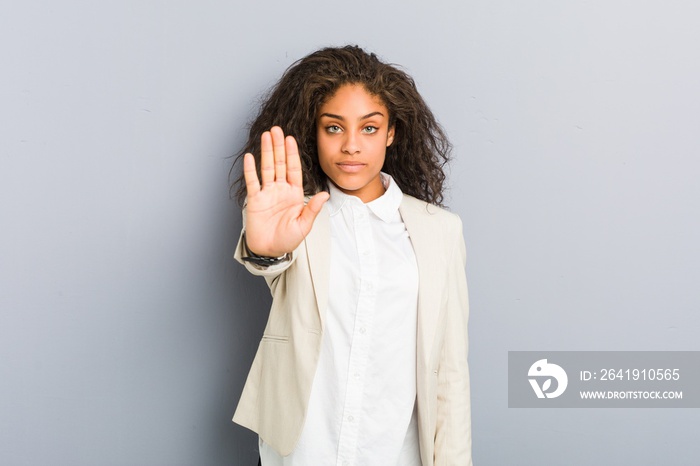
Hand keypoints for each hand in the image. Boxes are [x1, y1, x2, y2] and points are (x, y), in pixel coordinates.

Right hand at [243, 126, 328, 256]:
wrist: (270, 250)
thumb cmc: (287, 239)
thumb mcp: (304, 225)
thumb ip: (312, 209)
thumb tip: (325, 195)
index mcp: (294, 193)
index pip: (293, 169)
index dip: (292, 153)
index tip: (290, 139)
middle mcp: (280, 189)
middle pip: (280, 163)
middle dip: (279, 146)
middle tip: (277, 129)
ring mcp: (267, 193)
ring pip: (267, 168)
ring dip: (267, 152)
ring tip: (266, 135)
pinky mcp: (255, 199)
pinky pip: (253, 182)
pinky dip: (251, 169)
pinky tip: (250, 156)